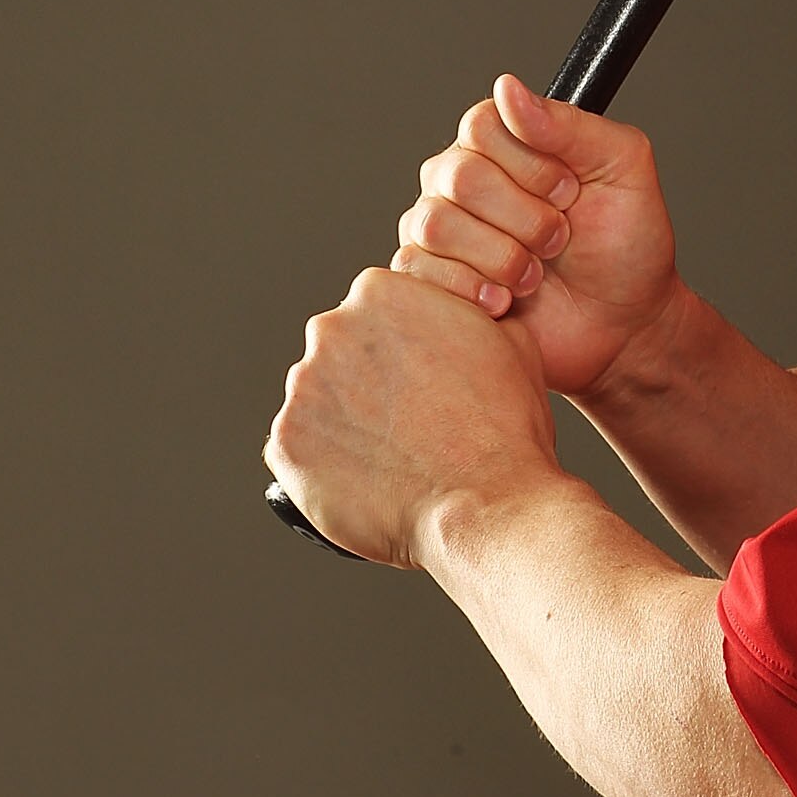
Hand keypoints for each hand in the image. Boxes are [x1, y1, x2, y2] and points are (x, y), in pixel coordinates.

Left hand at [265, 266, 558, 567]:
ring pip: (319, 400)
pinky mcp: (285, 445)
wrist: (485, 504)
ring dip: (345, 420)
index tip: (419, 375)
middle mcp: (330, 329)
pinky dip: (326, 464)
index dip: (401, 344)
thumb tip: (461, 315)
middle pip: (340, 350)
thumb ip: (468, 313)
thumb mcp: (511, 340)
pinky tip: (367, 478)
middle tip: (408, 418)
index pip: (375, 308)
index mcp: (380, 291)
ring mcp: (303, 388)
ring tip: (392, 455)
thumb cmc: (504, 426)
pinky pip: (301, 450)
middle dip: (367, 379)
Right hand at [391, 74, 681, 403]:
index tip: (571, 193)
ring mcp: (437, 229)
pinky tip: (506, 301)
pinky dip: (474, 292)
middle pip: (459, 176)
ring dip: (503, 258)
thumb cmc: (627, 244)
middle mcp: (459, 178)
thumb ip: (568, 124)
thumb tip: (508, 87)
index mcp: (503, 141)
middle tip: (559, 239)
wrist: (624, 326)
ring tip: (534, 275)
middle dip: (526, 219)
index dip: (532, 166)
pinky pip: (418, 272)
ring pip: (435, 225)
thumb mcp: (621, 168)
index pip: (482, 126)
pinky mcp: (428, 281)